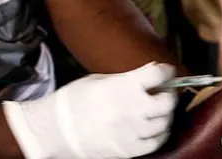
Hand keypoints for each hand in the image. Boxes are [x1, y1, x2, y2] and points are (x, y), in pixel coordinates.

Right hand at [3, 62, 176, 158]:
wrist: (54, 130)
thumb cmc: (72, 101)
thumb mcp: (99, 80)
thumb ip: (125, 79)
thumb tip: (145, 76)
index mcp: (125, 86)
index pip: (158, 74)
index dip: (164, 71)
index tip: (165, 72)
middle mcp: (133, 109)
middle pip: (167, 101)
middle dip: (168, 94)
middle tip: (164, 92)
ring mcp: (132, 132)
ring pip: (164, 123)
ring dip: (164, 115)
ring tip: (157, 111)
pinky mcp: (129, 150)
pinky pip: (155, 143)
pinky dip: (158, 134)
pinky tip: (153, 129)